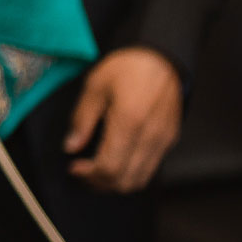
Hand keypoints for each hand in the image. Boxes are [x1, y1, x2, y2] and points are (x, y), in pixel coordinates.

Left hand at [65, 48, 181, 192]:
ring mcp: (163, 141)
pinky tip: (117, 160)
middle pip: (125, 181)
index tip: (74, 167)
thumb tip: (71, 146)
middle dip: (100, 183)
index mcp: (129, 122)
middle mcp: (150, 137)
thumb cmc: (128, 67)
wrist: (163, 58)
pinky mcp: (170, 140)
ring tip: (97, 169)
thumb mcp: (95, 86)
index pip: (109, 167)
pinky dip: (131, 173)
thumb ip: (82, 119)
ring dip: (116, 182)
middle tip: (83, 172)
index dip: (88, 175)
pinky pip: (150, 169)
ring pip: (140, 180)